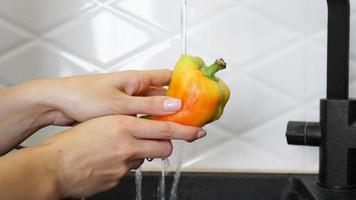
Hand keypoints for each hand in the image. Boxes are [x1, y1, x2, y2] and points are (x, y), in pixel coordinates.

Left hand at [39, 69, 180, 125]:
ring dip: (162, 118)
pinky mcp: (119, 112)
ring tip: (175, 131)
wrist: (57, 105)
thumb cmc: (84, 96)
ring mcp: (127, 100)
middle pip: (163, 95)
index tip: (198, 96)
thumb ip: (150, 105)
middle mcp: (134, 88)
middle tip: (190, 119)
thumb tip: (176, 104)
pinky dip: (148, 125)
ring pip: (152, 109)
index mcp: (136, 79)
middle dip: (176, 106)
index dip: (184, 85)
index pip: (168, 77)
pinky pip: (140, 117)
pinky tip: (152, 135)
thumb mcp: (121, 104)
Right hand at [41, 115, 204, 197]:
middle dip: (166, 144)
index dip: (185, 130)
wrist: (53, 168)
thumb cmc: (70, 143)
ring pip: (146, 158)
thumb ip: (123, 122)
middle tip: (161, 141)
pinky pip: (130, 170)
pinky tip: (109, 161)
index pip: (164, 127)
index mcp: (123, 126)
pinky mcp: (118, 179)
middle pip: (164, 147)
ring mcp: (124, 165)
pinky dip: (125, 165)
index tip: (198, 131)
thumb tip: (137, 124)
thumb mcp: (99, 121)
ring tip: (120, 149)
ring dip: (141, 153)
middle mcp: (127, 146)